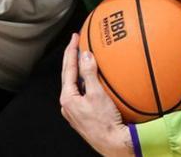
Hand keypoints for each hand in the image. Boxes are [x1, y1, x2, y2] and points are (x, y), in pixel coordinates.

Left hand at [60, 34, 133, 156]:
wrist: (112, 144)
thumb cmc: (104, 123)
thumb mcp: (97, 94)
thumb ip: (89, 73)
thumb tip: (85, 55)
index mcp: (68, 98)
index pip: (68, 68)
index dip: (71, 51)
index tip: (75, 37)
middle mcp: (68, 104)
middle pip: (68, 75)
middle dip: (72, 58)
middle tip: (76, 42)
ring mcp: (75, 110)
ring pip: (75, 84)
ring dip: (79, 70)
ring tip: (84, 57)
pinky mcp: (84, 114)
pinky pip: (83, 92)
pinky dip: (87, 81)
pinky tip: (95, 79)